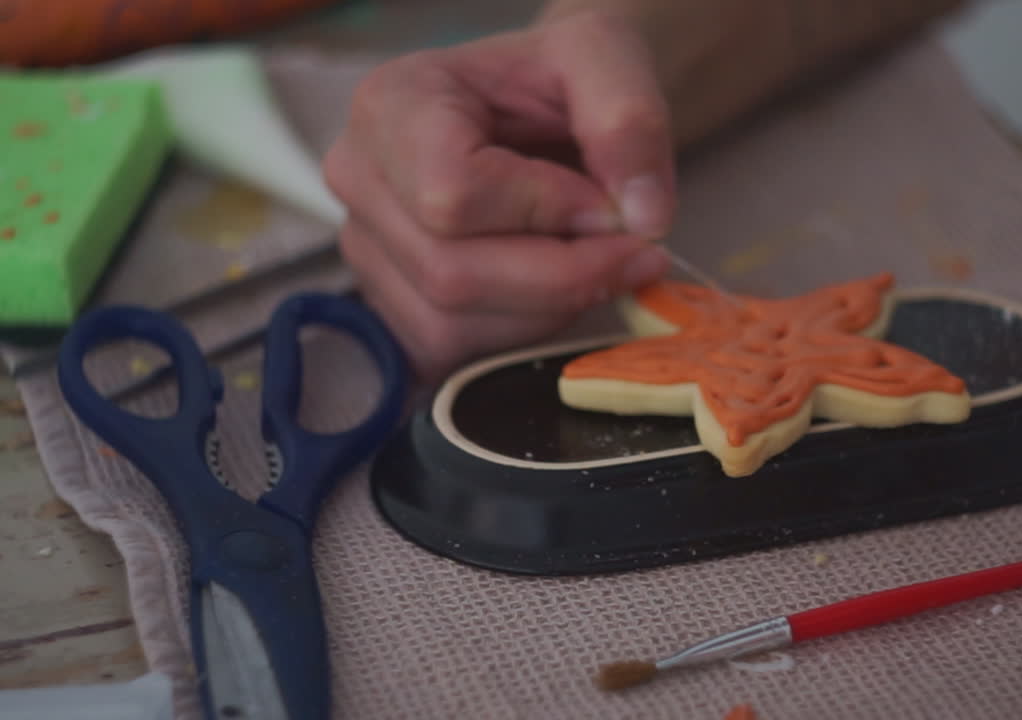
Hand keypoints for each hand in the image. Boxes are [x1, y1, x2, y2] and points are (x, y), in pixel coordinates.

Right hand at [323, 11, 674, 381]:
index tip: (610, 205)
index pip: (451, 193)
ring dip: (547, 310)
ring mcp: (365, 247)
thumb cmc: (557, 77)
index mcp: (392, 104)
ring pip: (451, 324)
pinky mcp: (389, 303)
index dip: (545, 214)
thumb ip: (629, 121)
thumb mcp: (606, 58)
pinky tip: (553, 288)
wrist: (537, 101)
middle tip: (634, 251)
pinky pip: (451, 352)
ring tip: (594, 261)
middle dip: (562, 277)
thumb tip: (642, 216)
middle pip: (451, 273)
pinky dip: (521, 333)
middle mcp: (359, 178)